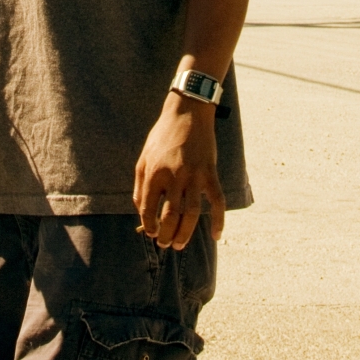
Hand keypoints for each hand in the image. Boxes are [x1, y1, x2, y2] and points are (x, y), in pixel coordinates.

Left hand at [134, 94, 225, 249]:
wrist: (187, 113)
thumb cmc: (162, 137)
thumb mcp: (143, 159)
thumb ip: (140, 186)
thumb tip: (141, 211)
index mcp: (154, 173)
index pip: (148, 209)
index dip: (149, 225)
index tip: (151, 232)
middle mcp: (174, 177)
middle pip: (170, 216)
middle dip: (166, 235)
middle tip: (165, 245)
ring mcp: (194, 176)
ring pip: (192, 214)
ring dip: (185, 234)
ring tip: (180, 245)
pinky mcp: (210, 173)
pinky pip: (217, 201)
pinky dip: (218, 220)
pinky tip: (216, 236)